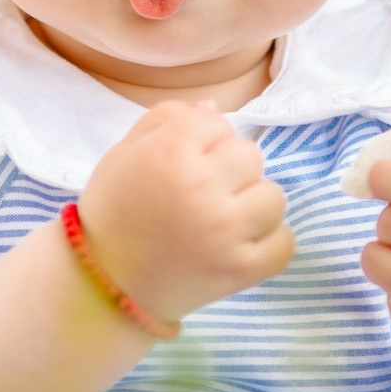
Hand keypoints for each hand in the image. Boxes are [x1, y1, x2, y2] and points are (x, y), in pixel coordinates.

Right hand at [78, 101, 293, 326]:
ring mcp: (225, 231)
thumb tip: (214, 108)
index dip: (202, 140)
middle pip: (249, 155)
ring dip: (253, 205)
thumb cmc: (113, 212)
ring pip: (272, 196)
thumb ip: (166, 118)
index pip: (216, 123)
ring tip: (225, 219)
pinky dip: (269, 243)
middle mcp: (202, 187)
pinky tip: (243, 243)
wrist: (106, 283)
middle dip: (230, 169)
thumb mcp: (124, 154)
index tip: (185, 163)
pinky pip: (284, 242)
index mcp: (170, 152)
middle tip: (204, 193)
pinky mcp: (241, 269)